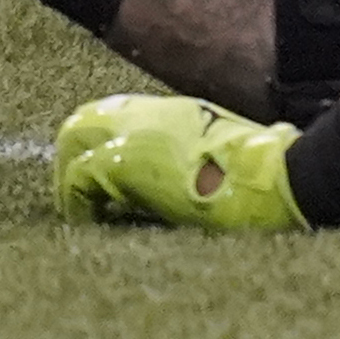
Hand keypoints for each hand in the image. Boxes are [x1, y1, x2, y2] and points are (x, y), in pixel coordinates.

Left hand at [55, 94, 304, 231]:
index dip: (103, 143)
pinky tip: (89, 225)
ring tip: (83, 212)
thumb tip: (209, 171)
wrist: (268, 178)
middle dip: (74, 158)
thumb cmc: (263, 173)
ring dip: (71, 178)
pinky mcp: (122, 162)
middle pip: (86, 121)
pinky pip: (77, 180)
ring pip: (73, 139)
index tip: (104, 176)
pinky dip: (76, 205)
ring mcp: (134, 133)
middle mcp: (151, 115)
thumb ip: (202, 154)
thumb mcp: (228, 152)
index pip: (119, 114)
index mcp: (178, 113)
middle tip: (82, 197)